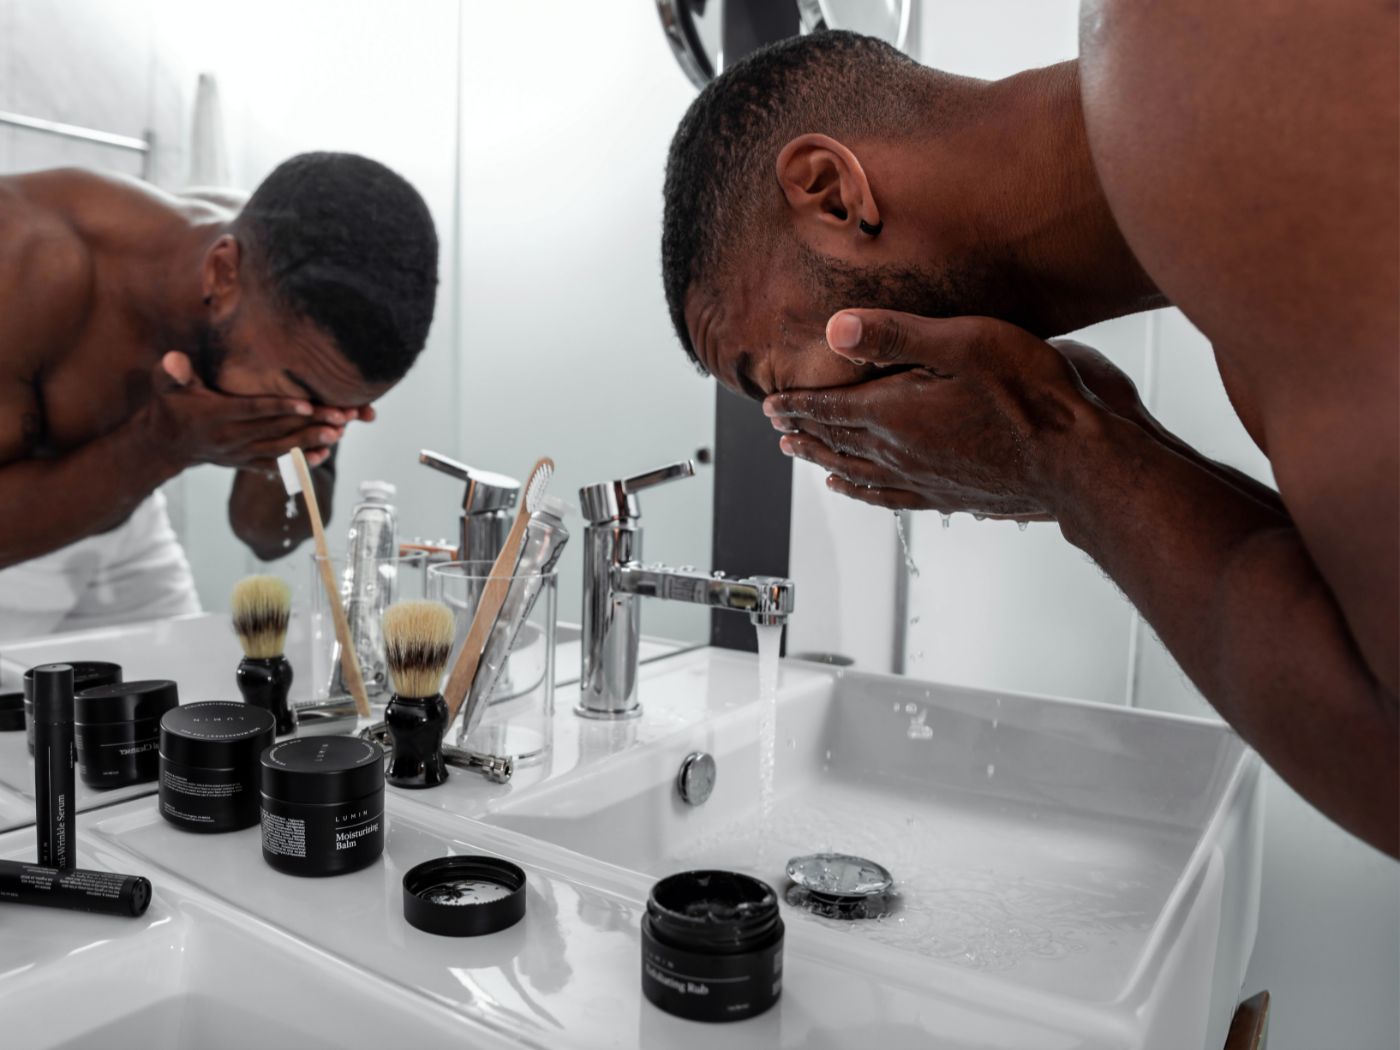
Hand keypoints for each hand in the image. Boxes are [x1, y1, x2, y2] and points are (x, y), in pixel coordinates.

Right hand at [141, 353, 344, 469]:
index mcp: (214, 416)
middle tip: (340, 416)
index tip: (307, 403)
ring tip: (339, 433)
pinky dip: (298, 462)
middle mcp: (229, 438)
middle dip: (308, 423)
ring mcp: (239, 454)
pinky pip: (275, 466)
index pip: (251, 410)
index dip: (278, 407)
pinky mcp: (245, 463)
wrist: (165, 445)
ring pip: (280, 449)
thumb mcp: (166, 387)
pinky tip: (323, 455)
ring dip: (310, 442)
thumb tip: (174, 359)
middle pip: (275, 430)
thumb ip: (173, 373)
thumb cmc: (171, 406)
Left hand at [762, 311, 1105, 517]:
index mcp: (895, 415)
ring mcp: (923, 478)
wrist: (1077, 462)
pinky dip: (859, 492)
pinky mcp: (947, 495)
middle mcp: (900, 453)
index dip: (797, 405)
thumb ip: (896, 336)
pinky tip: (853, 490)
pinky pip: (886, 497)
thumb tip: (835, 329)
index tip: (770, 404)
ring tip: (799, 455)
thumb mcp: (963, 344)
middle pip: (835, 441)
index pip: (829, 408)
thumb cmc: (1032, 397)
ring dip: (821, 460)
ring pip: (854, 471)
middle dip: (802, 430)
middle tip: (776, 426)